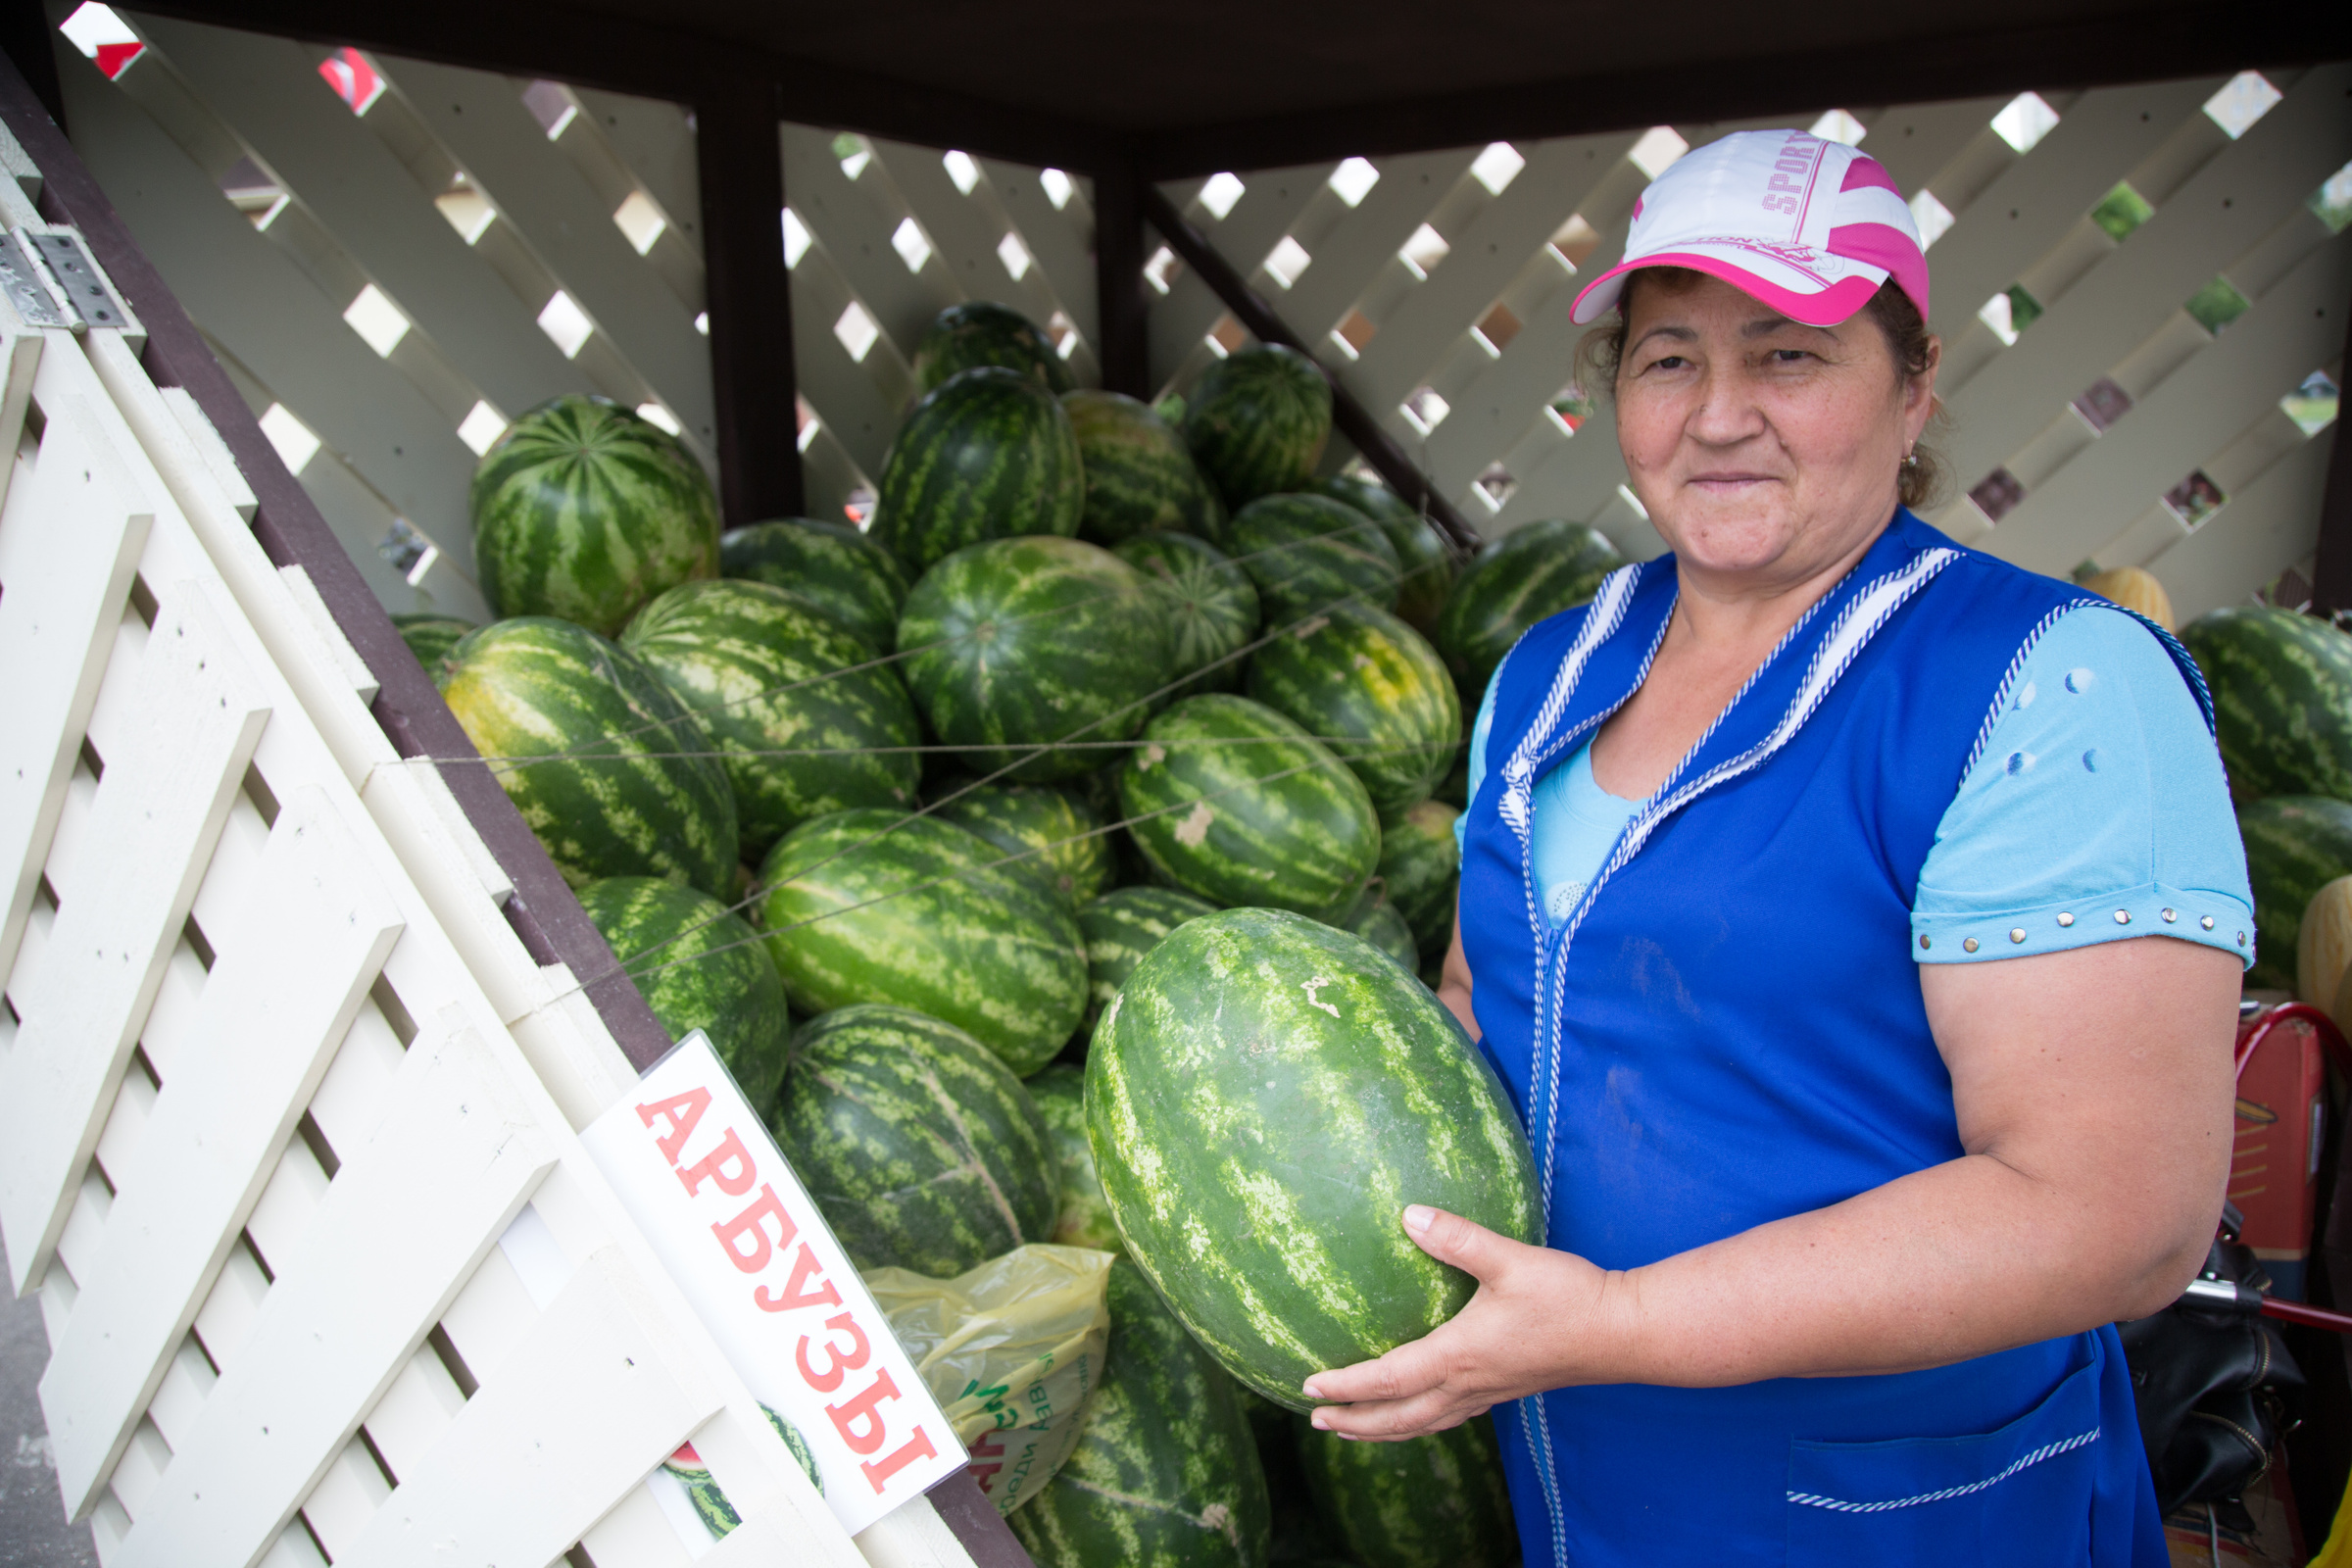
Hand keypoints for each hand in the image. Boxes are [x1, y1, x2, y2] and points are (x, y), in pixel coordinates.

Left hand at [1300, 1204, 1632, 1440]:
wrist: (1623, 1333)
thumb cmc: (1568, 1297)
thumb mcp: (1509, 1259)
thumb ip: (1457, 1237)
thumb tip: (1408, 1215)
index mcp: (1458, 1356)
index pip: (1387, 1380)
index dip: (1346, 1387)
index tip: (1309, 1389)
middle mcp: (1468, 1383)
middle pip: (1399, 1418)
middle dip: (1355, 1422)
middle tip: (1316, 1420)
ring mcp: (1489, 1392)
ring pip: (1424, 1424)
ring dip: (1384, 1429)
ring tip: (1355, 1427)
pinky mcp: (1507, 1389)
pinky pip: (1450, 1417)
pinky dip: (1421, 1421)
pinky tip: (1420, 1411)